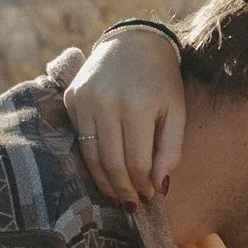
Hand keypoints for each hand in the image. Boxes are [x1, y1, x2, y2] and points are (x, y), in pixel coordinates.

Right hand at [62, 27, 185, 207]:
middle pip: (111, 163)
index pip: (136, 161)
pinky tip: (104, 169)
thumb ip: (171, 150)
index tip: (148, 196)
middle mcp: (106, 102)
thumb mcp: (176, 112)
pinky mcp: (71, 97)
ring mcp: (84, 99)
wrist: (134, 43)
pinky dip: (91, 158)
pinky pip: (78, 138)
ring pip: (90, 156)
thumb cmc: (161, 82)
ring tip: (116, 195)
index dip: (142, 185)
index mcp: (138, 105)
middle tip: (131, 204)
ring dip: (104, 181)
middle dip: (122, 190)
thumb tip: (159, 187)